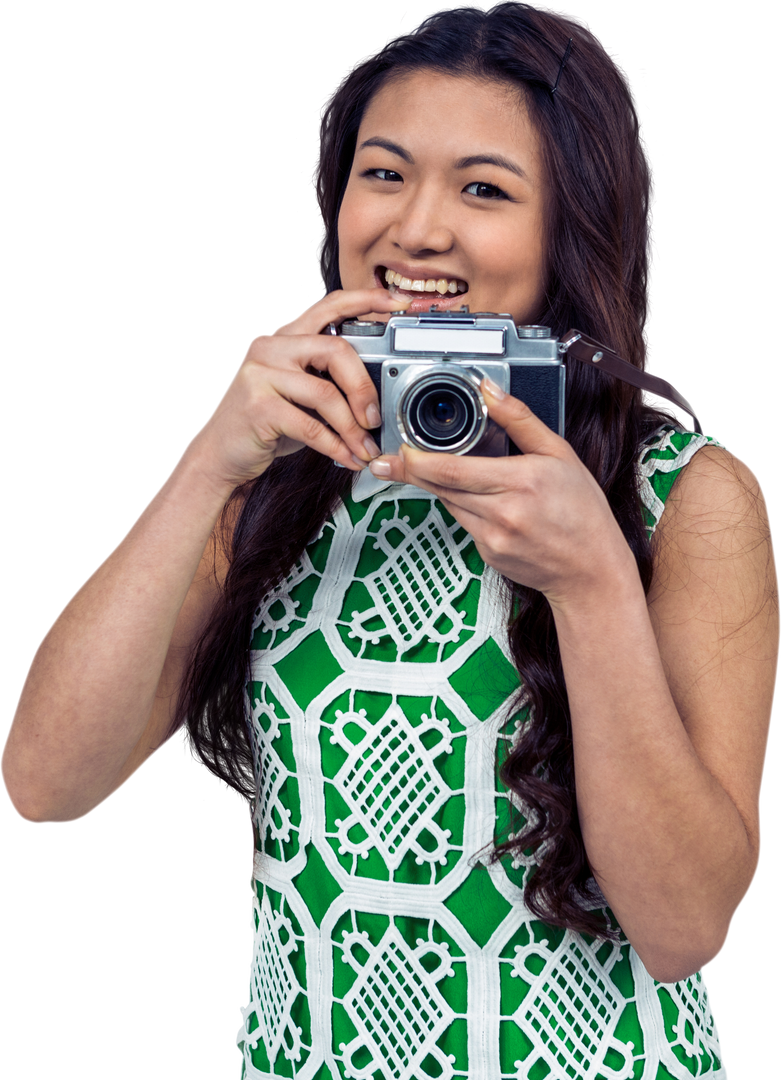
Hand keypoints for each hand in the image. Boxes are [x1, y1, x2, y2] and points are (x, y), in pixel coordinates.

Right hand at [191, 289, 409, 491]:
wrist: (218, 454)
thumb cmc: (263, 423)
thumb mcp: (295, 391)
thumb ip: (326, 378)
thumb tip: (377, 393)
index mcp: (282, 337)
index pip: (329, 306)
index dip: (366, 301)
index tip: (397, 303)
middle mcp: (268, 347)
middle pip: (335, 350)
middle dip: (364, 388)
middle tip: (376, 418)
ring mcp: (259, 375)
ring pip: (326, 394)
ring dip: (353, 428)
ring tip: (364, 448)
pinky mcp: (258, 407)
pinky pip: (312, 427)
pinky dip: (336, 446)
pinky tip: (347, 458)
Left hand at [369, 378, 636, 606]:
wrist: (590, 572)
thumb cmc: (583, 514)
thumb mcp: (560, 454)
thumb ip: (519, 419)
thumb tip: (489, 390)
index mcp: (520, 482)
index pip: (451, 470)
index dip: (416, 461)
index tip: (399, 450)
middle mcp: (502, 513)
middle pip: (440, 487)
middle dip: (412, 471)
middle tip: (388, 461)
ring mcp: (492, 538)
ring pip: (449, 504)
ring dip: (443, 487)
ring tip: (453, 473)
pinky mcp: (486, 554)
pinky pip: (464, 522)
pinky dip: (466, 508)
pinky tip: (489, 503)